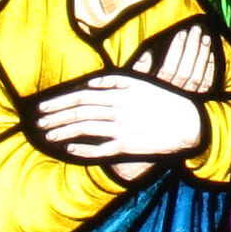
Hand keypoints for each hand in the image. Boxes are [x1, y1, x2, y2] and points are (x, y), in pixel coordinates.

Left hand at [34, 70, 205, 169]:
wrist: (191, 123)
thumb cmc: (167, 101)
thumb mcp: (143, 83)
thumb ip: (116, 81)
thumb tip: (92, 81)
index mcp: (120, 92)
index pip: (82, 95)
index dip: (60, 101)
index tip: (43, 106)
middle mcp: (118, 109)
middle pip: (79, 111)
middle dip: (56, 117)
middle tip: (39, 122)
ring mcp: (122, 128)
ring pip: (85, 129)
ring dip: (63, 132)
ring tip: (48, 136)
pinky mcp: (128, 146)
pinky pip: (100, 149)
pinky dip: (83, 149)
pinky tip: (70, 150)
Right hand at [131, 22, 219, 96]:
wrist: (155, 118)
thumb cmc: (143, 96)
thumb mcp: (134, 83)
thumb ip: (140, 69)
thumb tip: (148, 53)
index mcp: (158, 89)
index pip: (169, 67)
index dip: (176, 50)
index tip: (181, 33)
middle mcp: (174, 95)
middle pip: (186, 70)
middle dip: (192, 47)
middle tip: (196, 29)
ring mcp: (188, 99)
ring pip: (198, 76)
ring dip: (203, 56)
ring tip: (206, 37)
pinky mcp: (199, 101)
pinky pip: (207, 85)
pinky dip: (210, 69)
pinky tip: (212, 55)